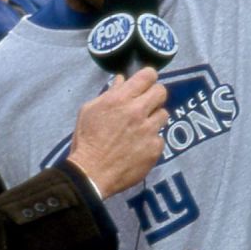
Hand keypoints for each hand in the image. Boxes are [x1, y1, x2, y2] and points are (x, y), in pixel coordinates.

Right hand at [66, 68, 167, 197]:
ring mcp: (148, 130)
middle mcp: (137, 112)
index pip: (148, 76)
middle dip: (154, 95)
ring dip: (154, 118)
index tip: (146, 83)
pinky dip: (151, 141)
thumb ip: (109, 93)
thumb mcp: (90, 111)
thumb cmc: (87, 140)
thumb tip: (122, 80)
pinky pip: (159, 138)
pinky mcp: (154, 148)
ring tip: (141, 128)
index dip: (148, 77)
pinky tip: (139, 147)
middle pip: (161, 92)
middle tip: (146, 104)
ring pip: (164, 114)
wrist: (91, 174)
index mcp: (120, 99)